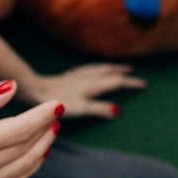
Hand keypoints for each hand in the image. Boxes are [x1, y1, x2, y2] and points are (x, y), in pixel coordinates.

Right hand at [0, 80, 59, 177]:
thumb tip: (12, 88)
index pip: (18, 130)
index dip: (41, 117)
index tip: (56, 105)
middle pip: (26, 148)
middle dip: (45, 129)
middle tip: (55, 113)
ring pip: (26, 167)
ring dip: (43, 147)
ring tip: (50, 129)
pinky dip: (31, 164)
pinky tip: (36, 150)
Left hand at [20, 64, 144, 118]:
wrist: (32, 91)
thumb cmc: (56, 103)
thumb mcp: (81, 109)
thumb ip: (99, 109)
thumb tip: (119, 111)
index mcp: (92, 86)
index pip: (116, 82)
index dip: (130, 83)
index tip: (144, 84)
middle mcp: (85, 78)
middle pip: (107, 72)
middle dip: (121, 72)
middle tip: (133, 71)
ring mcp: (74, 76)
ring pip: (96, 68)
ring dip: (108, 67)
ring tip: (115, 67)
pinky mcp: (64, 77)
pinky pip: (84, 69)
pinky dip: (92, 68)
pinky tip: (88, 70)